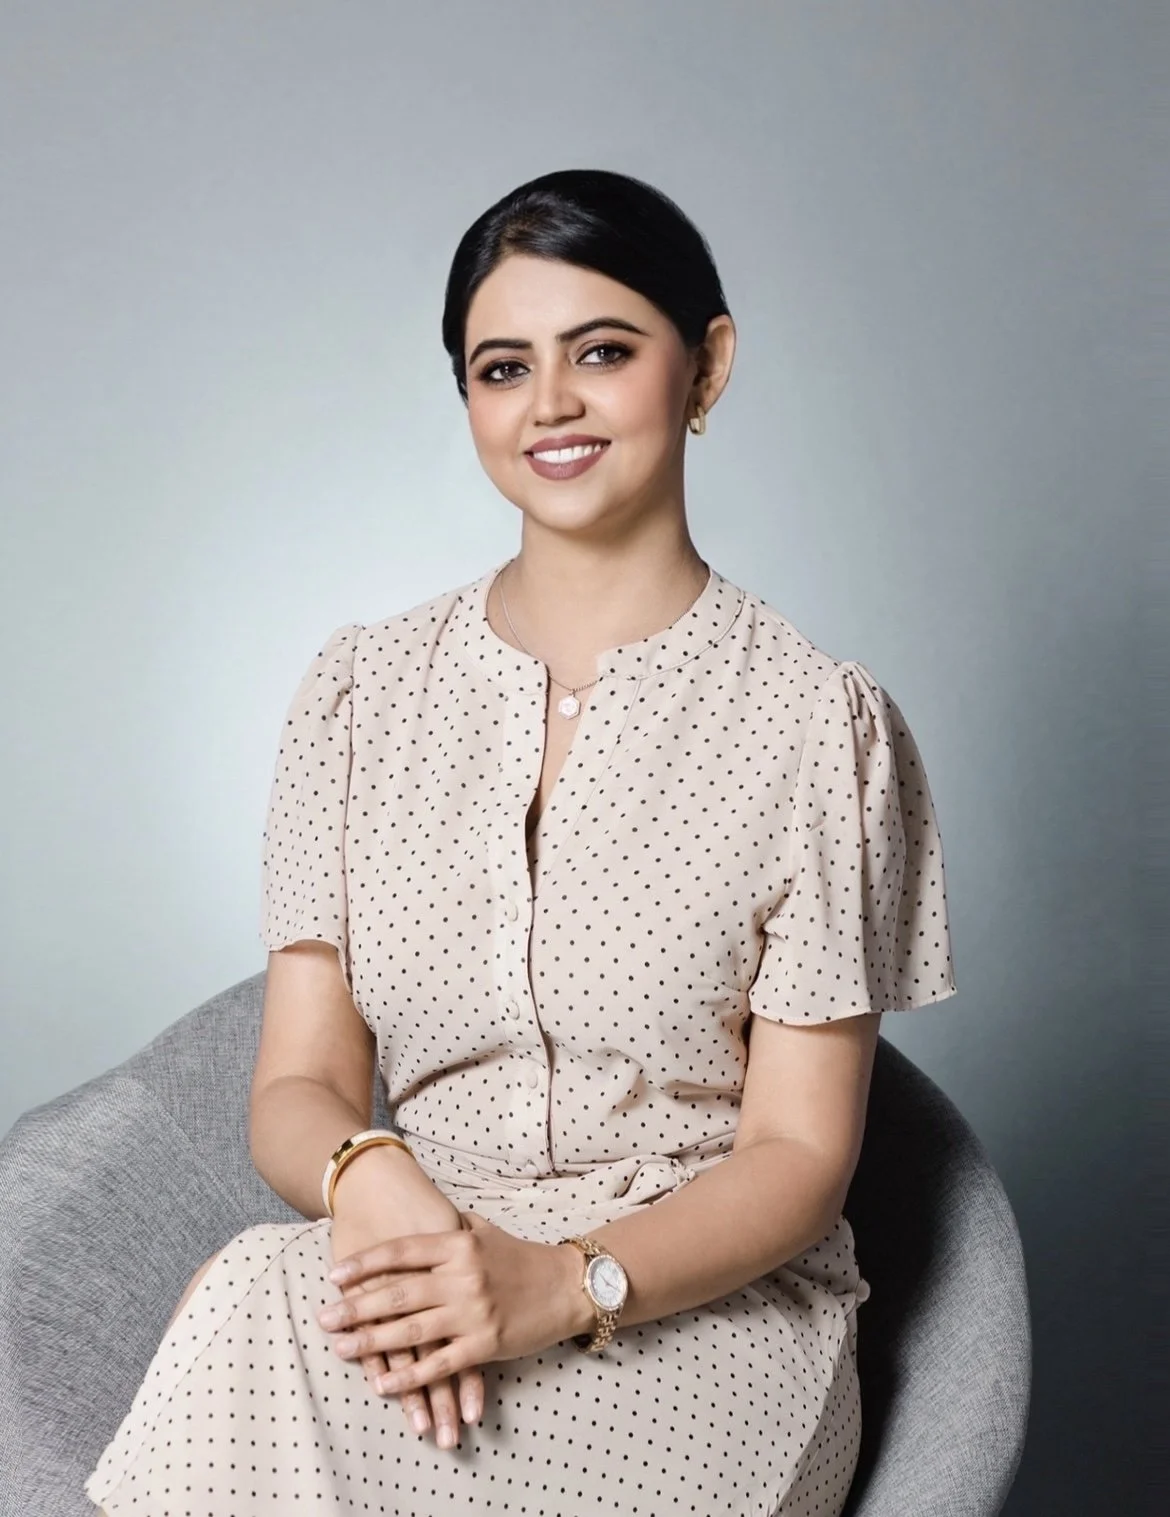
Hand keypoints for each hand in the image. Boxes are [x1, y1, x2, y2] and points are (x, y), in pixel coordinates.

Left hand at [321, 1211, 590, 1402]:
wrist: (568, 1285)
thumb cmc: (521, 1256)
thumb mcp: (485, 1231)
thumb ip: (451, 1227)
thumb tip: (418, 1217)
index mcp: (459, 1244)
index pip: (402, 1251)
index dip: (365, 1263)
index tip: (334, 1275)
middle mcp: (462, 1276)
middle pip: (398, 1292)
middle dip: (356, 1306)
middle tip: (324, 1318)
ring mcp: (473, 1312)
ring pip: (412, 1330)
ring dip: (372, 1342)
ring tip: (341, 1349)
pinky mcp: (485, 1344)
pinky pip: (439, 1364)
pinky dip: (409, 1377)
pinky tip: (382, 1384)